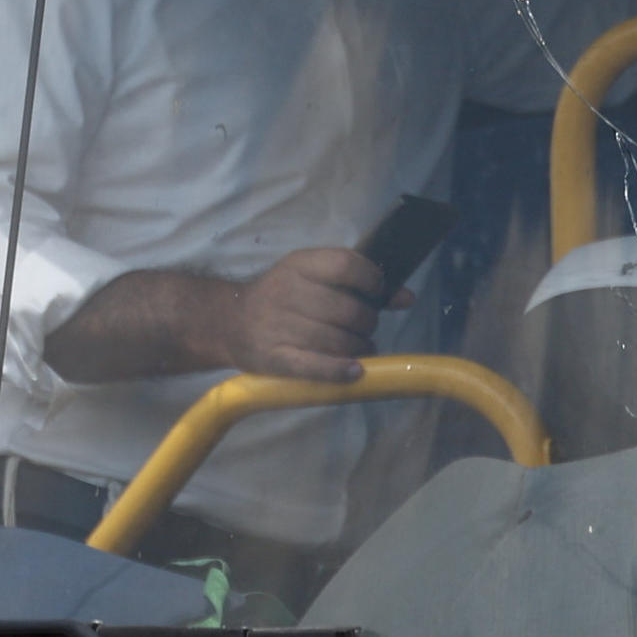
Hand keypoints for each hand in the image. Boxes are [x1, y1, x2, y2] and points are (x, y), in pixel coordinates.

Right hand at [216, 246, 386, 383]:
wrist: (229, 323)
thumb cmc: (281, 297)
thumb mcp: (312, 278)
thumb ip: (358, 284)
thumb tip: (407, 298)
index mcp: (299, 265)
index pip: (346, 265)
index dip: (372, 281)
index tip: (376, 293)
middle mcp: (288, 293)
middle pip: (348, 310)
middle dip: (367, 323)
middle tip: (365, 328)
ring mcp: (280, 328)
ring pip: (338, 341)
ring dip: (359, 348)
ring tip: (359, 349)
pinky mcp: (276, 359)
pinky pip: (317, 367)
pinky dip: (341, 371)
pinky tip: (355, 371)